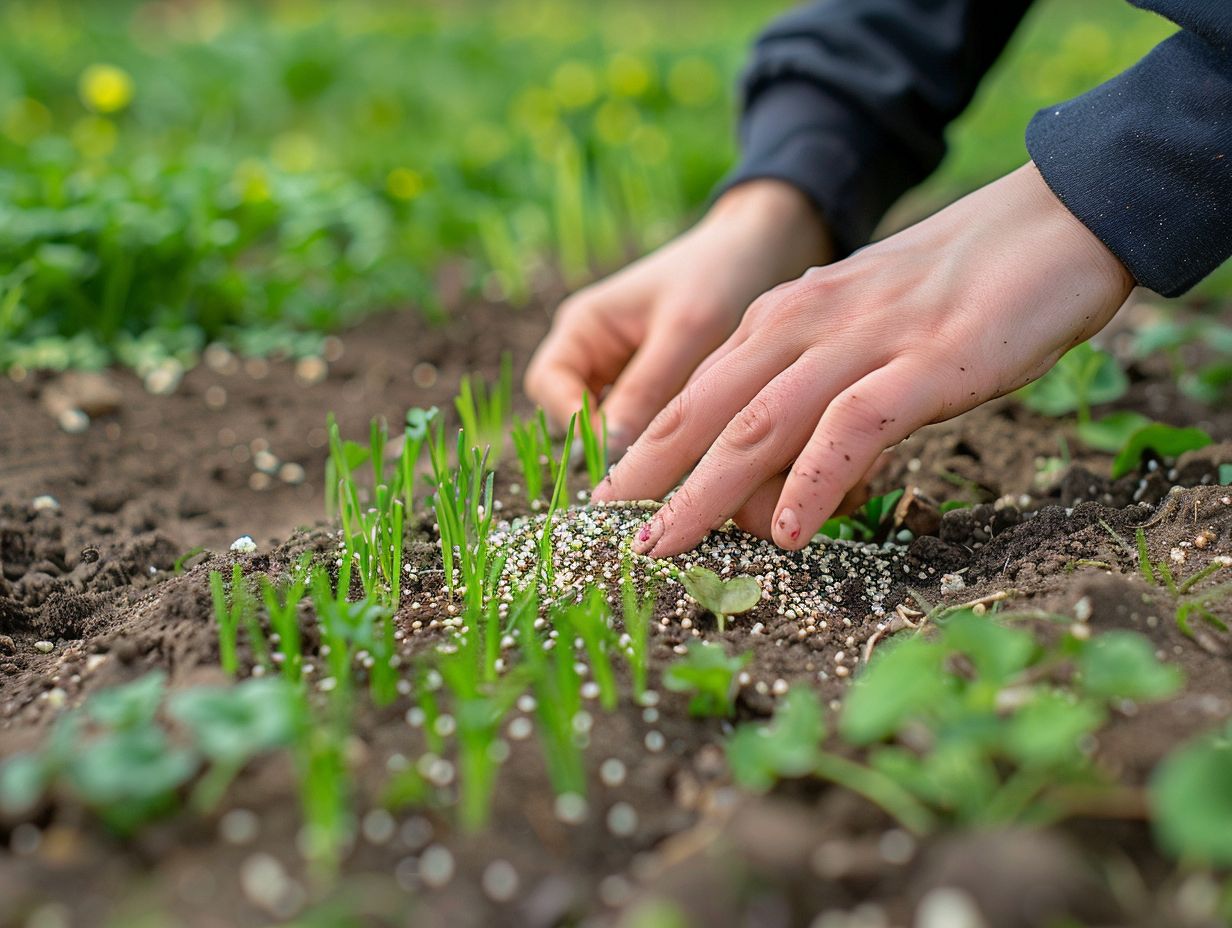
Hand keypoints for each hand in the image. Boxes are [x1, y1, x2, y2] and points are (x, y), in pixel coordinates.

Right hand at [524, 179, 831, 455]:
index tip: (615, 445)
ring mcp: (616, 369)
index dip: (572, 419)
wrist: (757, 251)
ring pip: (607, 423)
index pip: (547, 384)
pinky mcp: (647, 384)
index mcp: (583, 325)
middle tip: (651, 455)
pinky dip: (656, 433)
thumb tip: (609, 448)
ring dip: (633, 438)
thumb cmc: (717, 276)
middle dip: (604, 435)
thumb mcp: (685, 332)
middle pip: (569, 411)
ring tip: (677, 443)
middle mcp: (590, 349)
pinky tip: (691, 434)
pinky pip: (638, 420)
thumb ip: (645, 388)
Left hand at [593, 163, 1134, 555]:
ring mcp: (862, 342)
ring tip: (663, 543)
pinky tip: (790, 533)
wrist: (1055, 219)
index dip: (653, 445)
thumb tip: (783, 467)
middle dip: (652, 472)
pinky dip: (814, 480)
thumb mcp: (866, 328)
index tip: (616, 495)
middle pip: (708, 407)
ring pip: (761, 422)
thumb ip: (818, 382)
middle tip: (610, 529)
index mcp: (786, 317)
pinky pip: (852, 427)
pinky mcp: (925, 364)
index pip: (700, 388)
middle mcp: (806, 325)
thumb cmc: (961, 284)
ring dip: (705, 489)